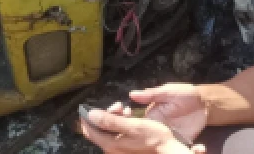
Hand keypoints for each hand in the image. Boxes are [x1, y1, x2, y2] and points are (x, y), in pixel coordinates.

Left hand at [80, 102, 202, 153]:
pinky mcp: (125, 148)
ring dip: (114, 118)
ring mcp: (118, 150)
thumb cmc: (152, 136)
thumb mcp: (132, 125)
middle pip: (99, 130)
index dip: (87, 117)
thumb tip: (91, 114)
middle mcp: (111, 149)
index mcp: (110, 144)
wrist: (167, 149)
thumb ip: (110, 121)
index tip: (88, 106)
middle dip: (105, 114)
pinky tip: (128, 116)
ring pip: (108, 131)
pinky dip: (120, 124)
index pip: (89, 131)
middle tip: (118, 105)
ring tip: (125, 109)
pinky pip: (116, 134)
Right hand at [130, 84, 208, 144]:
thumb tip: (131, 94)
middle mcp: (159, 129)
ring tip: (171, 147)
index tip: (129, 135)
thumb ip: (151, 95)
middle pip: (147, 141)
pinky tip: (188, 151)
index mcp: (152, 117)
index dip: (132, 132)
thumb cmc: (184, 94)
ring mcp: (170, 137)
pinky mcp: (182, 142)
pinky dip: (182, 152)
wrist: (205, 102)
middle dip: (146, 147)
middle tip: (161, 137)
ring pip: (162, 148)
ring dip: (163, 151)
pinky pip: (179, 150)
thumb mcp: (168, 92)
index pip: (138, 127)